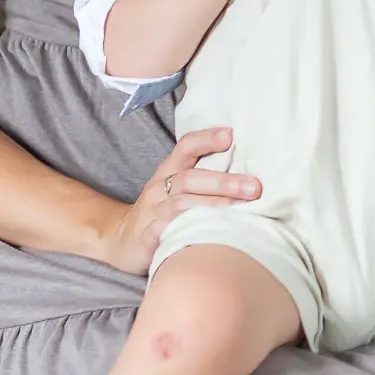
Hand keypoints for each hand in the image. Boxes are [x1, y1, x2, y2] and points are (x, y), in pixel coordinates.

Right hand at [96, 128, 261, 275]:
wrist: (119, 240)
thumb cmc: (160, 211)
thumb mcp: (178, 189)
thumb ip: (206, 177)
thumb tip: (252, 171)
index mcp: (169, 171)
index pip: (185, 146)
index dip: (206, 139)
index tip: (231, 135)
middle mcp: (159, 188)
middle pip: (190, 178)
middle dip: (224, 181)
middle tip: (255, 186)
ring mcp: (153, 212)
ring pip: (182, 204)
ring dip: (214, 204)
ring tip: (243, 207)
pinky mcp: (148, 237)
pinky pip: (167, 231)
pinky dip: (188, 229)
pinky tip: (213, 233)